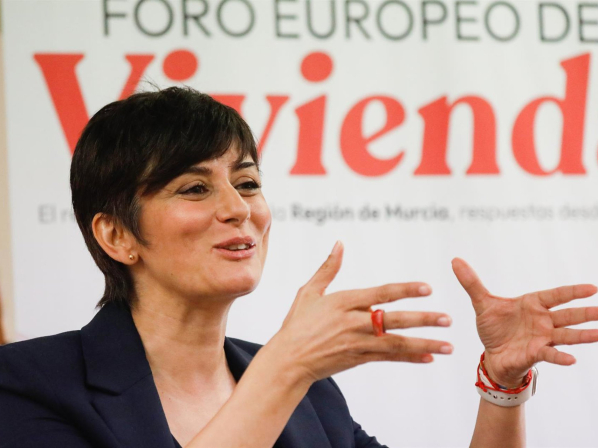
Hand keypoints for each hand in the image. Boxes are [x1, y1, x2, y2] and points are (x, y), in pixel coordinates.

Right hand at [265, 242, 453, 385]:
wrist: (288, 360)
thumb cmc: (297, 323)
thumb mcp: (309, 292)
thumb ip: (328, 268)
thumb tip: (339, 243)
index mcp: (343, 302)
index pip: (381, 293)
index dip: (405, 290)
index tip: (427, 288)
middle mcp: (353, 323)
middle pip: (394, 320)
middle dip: (423, 319)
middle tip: (448, 319)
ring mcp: (357, 343)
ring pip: (396, 343)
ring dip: (424, 343)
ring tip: (449, 345)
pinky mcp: (358, 359)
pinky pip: (388, 358)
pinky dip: (409, 358)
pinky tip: (429, 357)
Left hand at [452, 258, 597, 387]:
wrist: (492, 355)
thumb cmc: (493, 328)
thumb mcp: (481, 303)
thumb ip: (471, 283)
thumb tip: (455, 260)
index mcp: (532, 304)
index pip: (555, 295)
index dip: (572, 292)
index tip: (593, 288)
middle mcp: (542, 321)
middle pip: (567, 315)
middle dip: (585, 313)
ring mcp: (542, 338)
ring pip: (566, 335)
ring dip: (583, 335)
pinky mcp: (535, 353)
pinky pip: (550, 355)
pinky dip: (560, 357)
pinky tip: (571, 360)